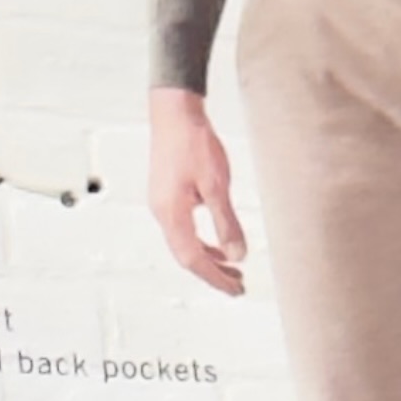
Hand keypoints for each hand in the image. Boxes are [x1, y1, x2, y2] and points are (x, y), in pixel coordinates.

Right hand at [148, 89, 246, 294]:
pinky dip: (202, 240)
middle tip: (238, 285)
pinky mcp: (167, 196)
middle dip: (213, 273)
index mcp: (172, 214)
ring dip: (209, 258)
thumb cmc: (194, 142)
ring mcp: (162, 205)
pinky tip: (218, 242)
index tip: (236, 289)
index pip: (194, 259)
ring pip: (185, 244)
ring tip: (233, 267)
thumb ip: (226, 222)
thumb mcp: (216, 185)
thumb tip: (237, 255)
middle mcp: (162, 213)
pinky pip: (184, 229)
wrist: (174, 111)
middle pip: (187, 257)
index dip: (216, 278)